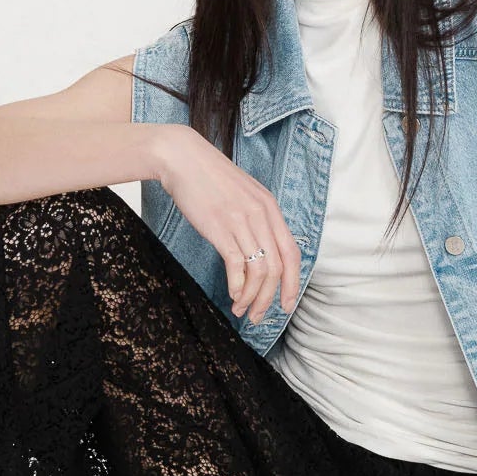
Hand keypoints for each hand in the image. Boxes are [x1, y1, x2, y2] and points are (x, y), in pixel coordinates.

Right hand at [154, 127, 301, 323]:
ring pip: (259, 271)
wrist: (183, 159)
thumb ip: (257, 219)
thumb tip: (261, 249)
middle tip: (259, 316)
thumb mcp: (245, 195)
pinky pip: (237, 265)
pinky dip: (237, 286)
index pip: (293, 253)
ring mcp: (242, 221)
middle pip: (278, 268)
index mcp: (271, 208)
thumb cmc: (210, 179)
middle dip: (271, 299)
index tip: (286, 304)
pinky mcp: (220, 227)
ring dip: (252, 297)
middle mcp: (261, 215)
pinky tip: (232, 294)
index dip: (292, 283)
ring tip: (241, 309)